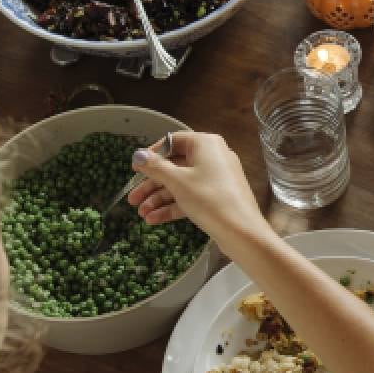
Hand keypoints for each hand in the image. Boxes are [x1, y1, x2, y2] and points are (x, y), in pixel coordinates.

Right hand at [127, 131, 267, 243]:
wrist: (241, 231)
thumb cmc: (210, 199)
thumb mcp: (178, 181)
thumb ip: (155, 167)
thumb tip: (138, 154)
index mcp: (205, 144)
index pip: (173, 141)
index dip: (152, 154)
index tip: (136, 167)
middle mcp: (212, 157)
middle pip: (174, 166)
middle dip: (151, 184)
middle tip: (132, 199)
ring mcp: (216, 178)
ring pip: (181, 184)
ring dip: (159, 198)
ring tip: (140, 213)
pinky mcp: (217, 197)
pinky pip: (191, 197)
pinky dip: (173, 206)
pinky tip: (153, 219)